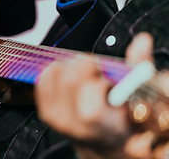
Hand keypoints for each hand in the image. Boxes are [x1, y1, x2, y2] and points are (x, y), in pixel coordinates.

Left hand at [34, 33, 154, 157]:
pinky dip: (57, 72)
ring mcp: (56, 118)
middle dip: (86, 66)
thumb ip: (138, 68)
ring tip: (85, 80)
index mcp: (102, 123)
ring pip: (56, 71)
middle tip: (96, 74)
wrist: (103, 142)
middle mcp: (74, 123)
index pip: (91, 88)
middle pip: (71, 76)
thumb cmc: (123, 120)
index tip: (106, 77)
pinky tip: (69, 81)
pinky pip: (43, 77)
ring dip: (71, 67)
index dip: (99, 75)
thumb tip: (140, 41)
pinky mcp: (45, 112)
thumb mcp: (138, 98)